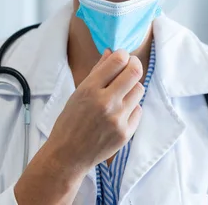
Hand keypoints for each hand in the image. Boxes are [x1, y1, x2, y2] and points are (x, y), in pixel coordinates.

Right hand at [14, 49, 143, 204]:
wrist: (68, 155)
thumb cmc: (70, 121)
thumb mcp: (78, 93)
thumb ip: (97, 71)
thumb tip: (111, 51)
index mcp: (90, 89)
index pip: (118, 60)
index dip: (123, 55)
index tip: (123, 57)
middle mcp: (105, 102)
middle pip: (135, 72)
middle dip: (134, 65)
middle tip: (131, 66)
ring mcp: (117, 119)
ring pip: (139, 89)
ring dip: (132, 88)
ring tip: (121, 94)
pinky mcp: (126, 133)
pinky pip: (138, 110)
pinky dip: (131, 108)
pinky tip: (119, 113)